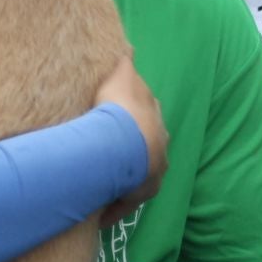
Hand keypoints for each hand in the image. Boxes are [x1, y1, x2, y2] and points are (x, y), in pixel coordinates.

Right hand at [96, 52, 167, 206]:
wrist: (126, 141)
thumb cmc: (120, 107)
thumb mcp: (122, 77)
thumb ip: (125, 60)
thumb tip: (128, 46)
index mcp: (155, 120)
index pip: (148, 119)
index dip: (135, 120)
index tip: (123, 123)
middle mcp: (159, 147)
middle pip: (147, 149)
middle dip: (134, 151)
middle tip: (113, 154)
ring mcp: (154, 171)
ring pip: (139, 176)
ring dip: (125, 178)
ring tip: (105, 182)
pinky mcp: (143, 192)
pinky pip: (126, 202)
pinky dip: (114, 207)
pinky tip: (101, 215)